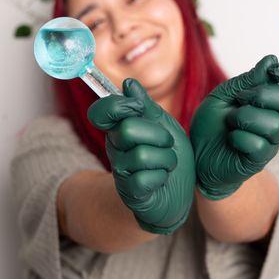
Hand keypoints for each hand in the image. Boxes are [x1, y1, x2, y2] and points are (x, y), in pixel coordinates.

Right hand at [87, 78, 195, 234]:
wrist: (179, 193)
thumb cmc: (169, 156)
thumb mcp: (163, 125)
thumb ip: (146, 106)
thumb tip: (128, 84)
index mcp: (120, 129)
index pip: (100, 112)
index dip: (118, 105)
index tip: (138, 107)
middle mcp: (115, 148)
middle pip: (128, 129)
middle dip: (158, 135)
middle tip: (166, 144)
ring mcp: (121, 171)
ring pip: (141, 155)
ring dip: (165, 159)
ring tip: (168, 164)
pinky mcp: (130, 192)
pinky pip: (144, 179)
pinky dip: (161, 177)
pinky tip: (161, 180)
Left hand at [189, 55, 278, 199]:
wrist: (196, 156)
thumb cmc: (212, 125)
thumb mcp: (223, 94)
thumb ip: (246, 80)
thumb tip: (271, 60)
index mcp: (274, 100)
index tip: (275, 70)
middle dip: (266, 94)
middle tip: (242, 98)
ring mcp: (272, 141)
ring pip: (275, 124)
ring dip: (245, 117)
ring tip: (231, 121)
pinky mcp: (261, 160)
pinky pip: (259, 145)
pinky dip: (238, 138)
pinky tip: (231, 139)